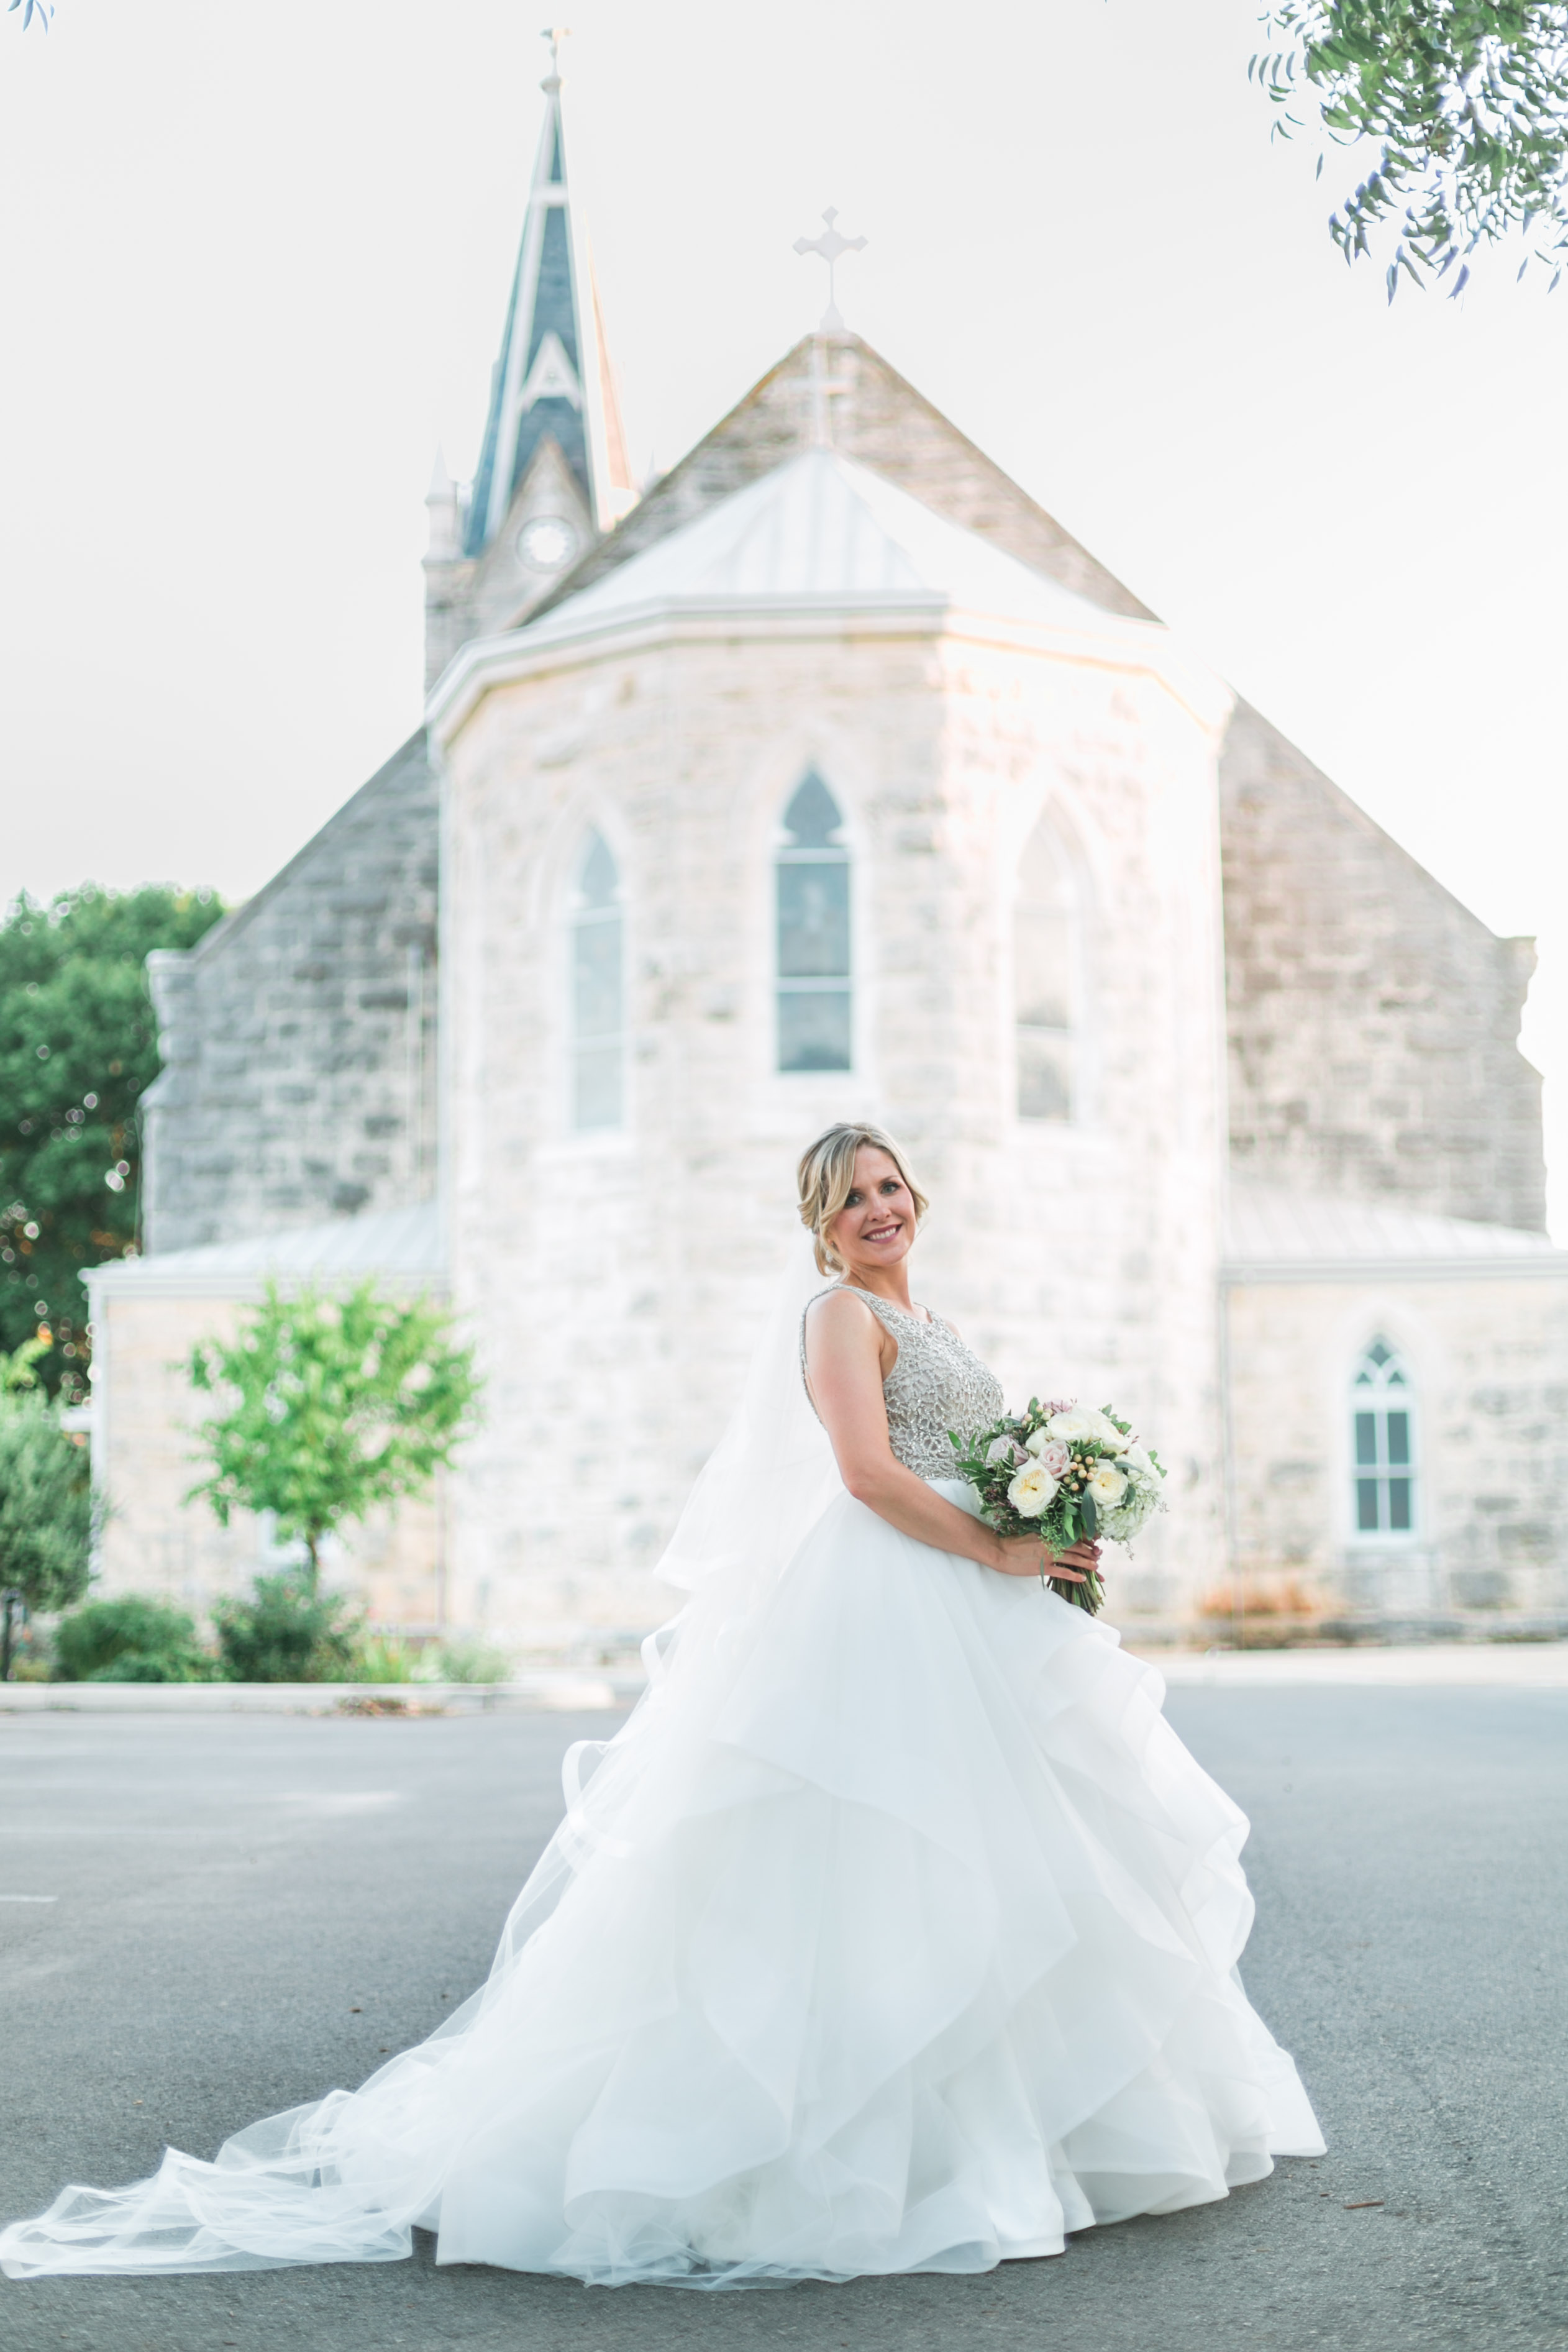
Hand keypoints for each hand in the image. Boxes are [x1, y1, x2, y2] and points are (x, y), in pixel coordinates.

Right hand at [989, 1535, 1103, 1582]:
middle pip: (1077, 1547)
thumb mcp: (1033, 1534)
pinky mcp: (1043, 1568)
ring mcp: (1048, 1555)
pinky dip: (1074, 1575)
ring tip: (1096, 1567)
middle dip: (1090, 1552)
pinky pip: (1063, 1572)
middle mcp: (1051, 1543)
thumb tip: (1059, 1538)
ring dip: (1087, 1563)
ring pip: (1073, 1559)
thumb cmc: (1015, 1542)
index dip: (1086, 1539)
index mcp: (1049, 1533)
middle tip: (1098, 1555)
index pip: (1072, 1535)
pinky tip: (1082, 1578)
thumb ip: (1047, 1535)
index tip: (1095, 1541)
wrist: (1001, 1551)